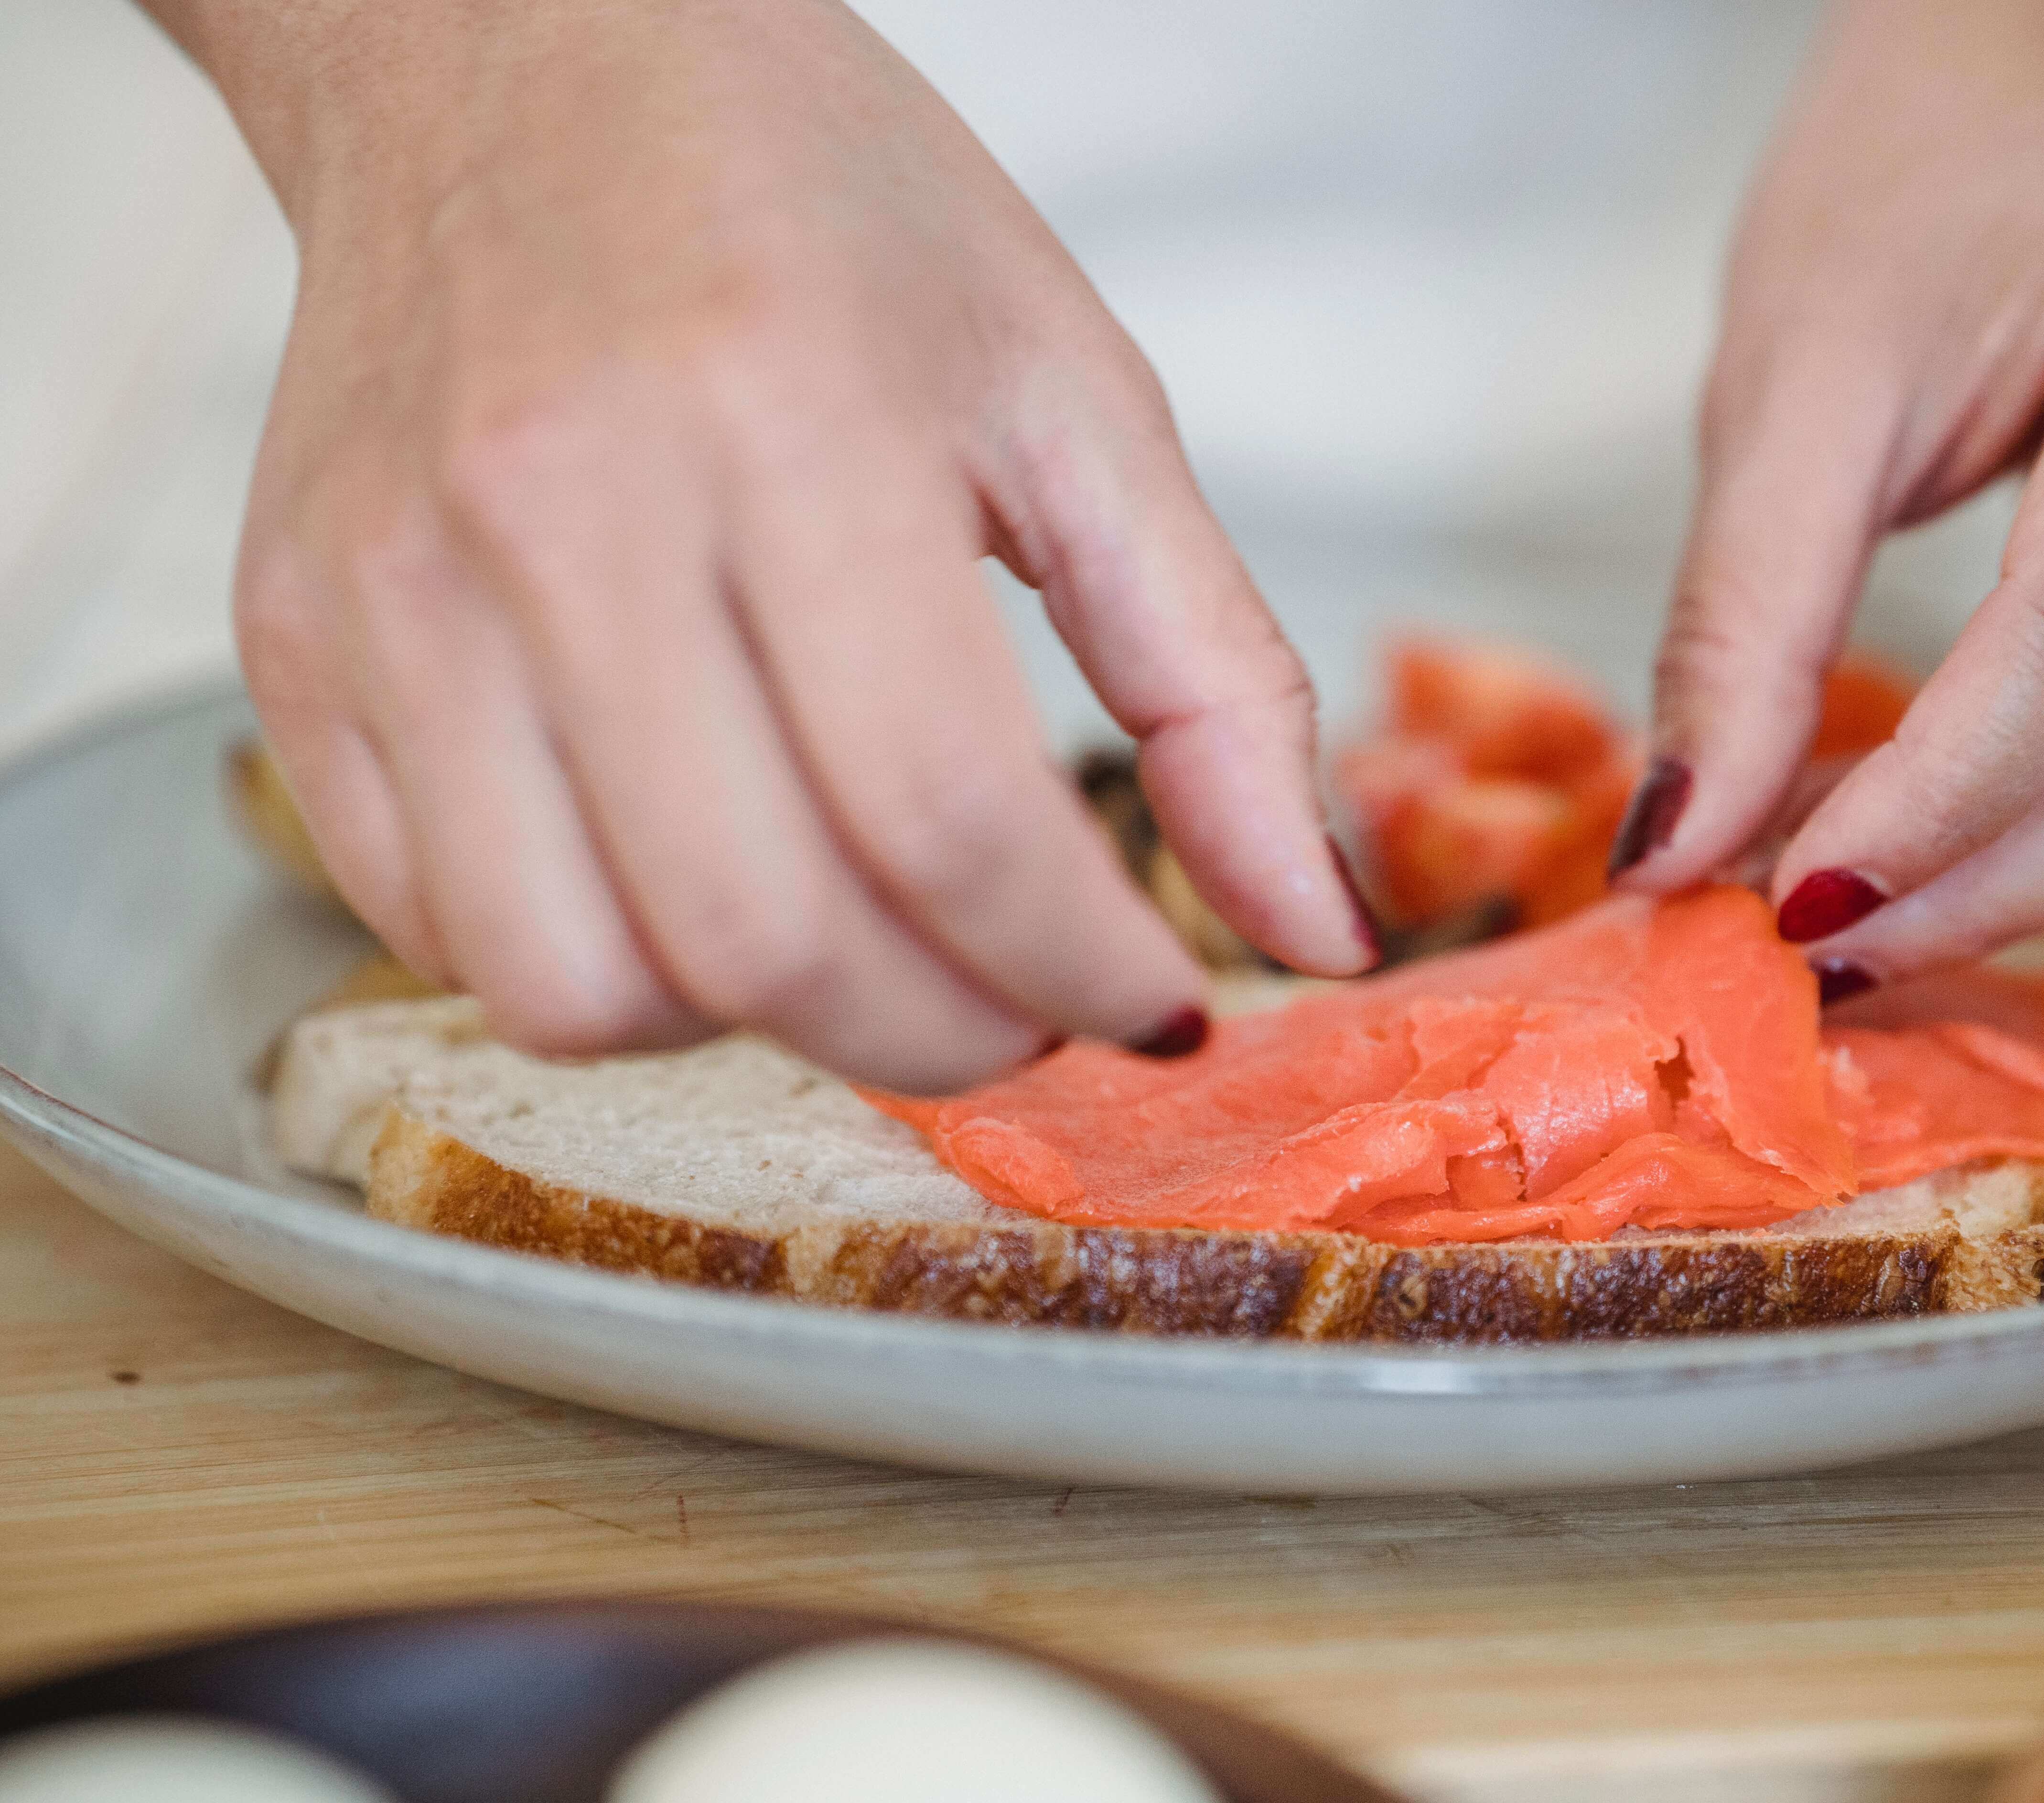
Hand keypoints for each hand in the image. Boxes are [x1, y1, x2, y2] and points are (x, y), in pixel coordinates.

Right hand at [177, 0, 1374, 1087]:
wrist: (515, 51)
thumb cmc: (813, 205)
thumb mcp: (1075, 396)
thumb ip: (1217, 678)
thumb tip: (1320, 926)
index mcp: (789, 415)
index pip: (946, 814)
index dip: (1080, 968)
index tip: (1154, 1000)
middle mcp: (559, 509)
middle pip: (765, 936)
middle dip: (945, 1036)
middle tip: (1024, 999)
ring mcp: (396, 590)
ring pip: (576, 986)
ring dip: (760, 1028)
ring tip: (855, 936)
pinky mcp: (296, 642)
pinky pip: (435, 930)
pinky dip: (600, 971)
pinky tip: (692, 872)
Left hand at [1611, 0, 2043, 990]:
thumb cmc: (1928, 174)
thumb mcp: (1793, 380)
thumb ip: (1740, 625)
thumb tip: (1680, 848)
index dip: (1941, 802)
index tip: (1790, 900)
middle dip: (1988, 880)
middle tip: (1820, 950)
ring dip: (2035, 871)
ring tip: (1867, 911)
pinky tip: (1958, 842)